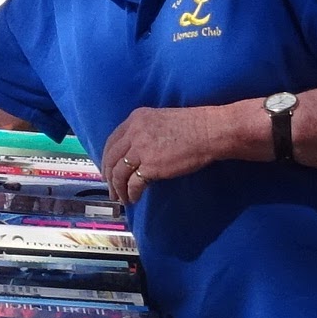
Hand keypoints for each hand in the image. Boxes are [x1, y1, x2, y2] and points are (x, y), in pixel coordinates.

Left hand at [99, 104, 237, 205]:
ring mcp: (140, 149)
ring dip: (118, 188)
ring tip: (121, 198)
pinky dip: (131, 193)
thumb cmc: (193, 126)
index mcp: (135, 119)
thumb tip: (135, 152)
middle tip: (111, 190)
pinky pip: (133, 184)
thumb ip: (144, 132)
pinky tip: (134, 198)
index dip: (107, 158)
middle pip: (111, 158)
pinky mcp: (150, 166)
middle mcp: (133, 132)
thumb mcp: (161, 120)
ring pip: (118, 173)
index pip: (112, 141)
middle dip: (108, 177)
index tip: (107, 170)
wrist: (209, 132)